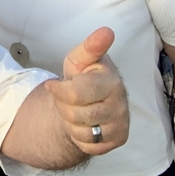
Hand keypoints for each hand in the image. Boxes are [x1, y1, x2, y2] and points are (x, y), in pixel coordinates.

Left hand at [44, 27, 128, 155]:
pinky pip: (89, 145)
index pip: (77, 93)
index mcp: (111, 80)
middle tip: (65, 97)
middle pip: (75, 113)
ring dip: (70, 121)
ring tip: (74, 109)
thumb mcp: (80, 58)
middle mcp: (121, 103)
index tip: (52, 85)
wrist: (89, 102)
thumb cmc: (83, 75)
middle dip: (62, 105)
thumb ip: (90, 46)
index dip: (59, 90)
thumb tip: (107, 30)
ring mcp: (122, 123)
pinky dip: (79, 136)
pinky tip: (83, 123)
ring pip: (81, 131)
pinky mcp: (119, 140)